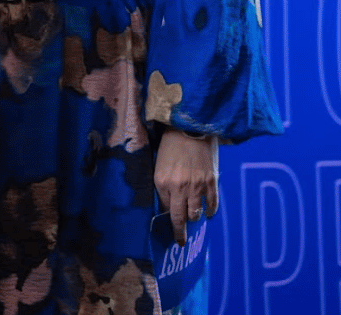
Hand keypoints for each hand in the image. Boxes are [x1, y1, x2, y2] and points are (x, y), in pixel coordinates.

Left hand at [154, 128, 218, 244]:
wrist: (189, 130)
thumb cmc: (170, 147)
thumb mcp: (160, 167)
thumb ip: (164, 186)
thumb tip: (168, 204)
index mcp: (163, 183)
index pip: (166, 210)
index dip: (168, 221)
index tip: (170, 230)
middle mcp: (179, 188)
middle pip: (181, 218)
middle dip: (180, 233)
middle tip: (181, 241)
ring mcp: (197, 186)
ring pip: (196, 214)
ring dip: (194, 219)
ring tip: (193, 221)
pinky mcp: (211, 182)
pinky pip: (212, 205)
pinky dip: (209, 212)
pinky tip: (207, 214)